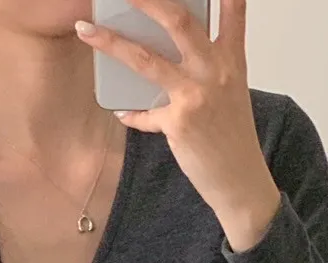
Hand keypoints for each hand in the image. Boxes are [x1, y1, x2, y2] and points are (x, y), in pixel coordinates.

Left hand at [74, 0, 281, 250]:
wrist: (240, 179)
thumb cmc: (232, 136)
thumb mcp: (230, 91)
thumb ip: (206, 67)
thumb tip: (167, 54)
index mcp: (231, 58)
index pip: (232, 9)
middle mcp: (215, 70)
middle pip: (178, 20)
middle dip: (147, 0)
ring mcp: (196, 95)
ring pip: (146, 59)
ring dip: (111, 43)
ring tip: (87, 31)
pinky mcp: (179, 122)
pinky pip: (144, 112)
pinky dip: (132, 113)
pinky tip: (122, 112)